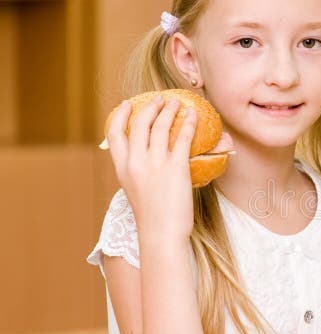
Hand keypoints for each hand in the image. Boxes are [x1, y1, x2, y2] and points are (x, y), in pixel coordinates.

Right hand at [105, 95, 197, 241]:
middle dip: (150, 106)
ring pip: (161, 126)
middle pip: (140, 124)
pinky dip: (189, 123)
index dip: (119, 115)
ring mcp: (155, 163)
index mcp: (122, 168)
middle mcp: (136, 162)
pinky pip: (183, 137)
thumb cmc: (152, 217)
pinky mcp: (176, 167)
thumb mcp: (135, 190)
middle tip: (160, 99)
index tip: (127, 103)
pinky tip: (194, 116)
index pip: (114, 133)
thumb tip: (147, 157)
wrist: (161, 233)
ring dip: (170, 110)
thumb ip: (137, 171)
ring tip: (177, 103)